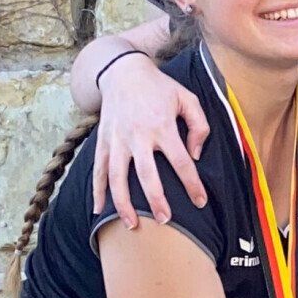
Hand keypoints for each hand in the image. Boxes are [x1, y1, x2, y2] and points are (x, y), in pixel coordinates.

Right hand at [91, 53, 208, 222]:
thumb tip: (196, 154)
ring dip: (123, 203)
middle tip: (166, 220)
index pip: (181, 161)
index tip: (200, 201)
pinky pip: (98, 170)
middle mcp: (137, 135)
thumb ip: (200, 126)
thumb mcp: (187, 98)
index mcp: (161, 125)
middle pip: (146, 175)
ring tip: (132, 225)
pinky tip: (100, 210)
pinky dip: (97, 191)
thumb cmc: (160, 88)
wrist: (123, 72)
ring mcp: (117, 139)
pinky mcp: (103, 141)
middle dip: (156, 200)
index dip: (192, 184)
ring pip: (117, 177)